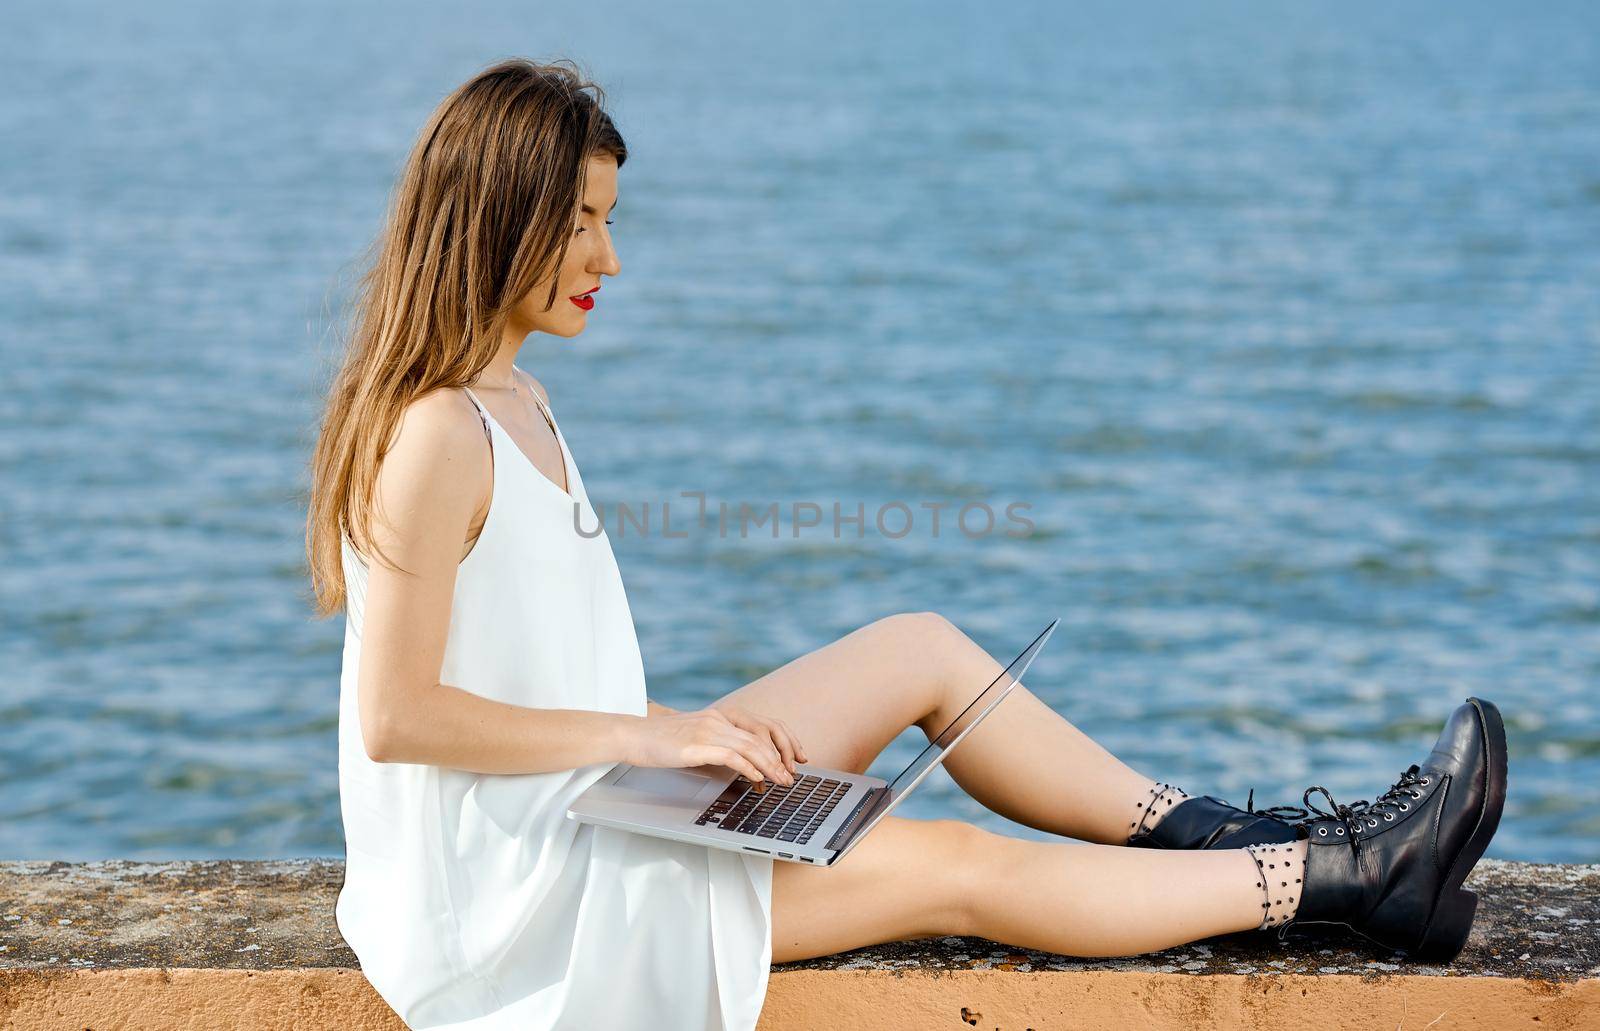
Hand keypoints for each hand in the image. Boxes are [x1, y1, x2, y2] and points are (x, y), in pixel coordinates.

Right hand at [621, 704, 807, 788]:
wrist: (633, 735)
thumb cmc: (662, 741)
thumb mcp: (697, 738)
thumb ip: (719, 744)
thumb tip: (742, 764)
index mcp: (721, 715)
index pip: (764, 724)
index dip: (785, 740)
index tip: (797, 758)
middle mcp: (718, 719)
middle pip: (762, 735)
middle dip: (782, 757)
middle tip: (792, 776)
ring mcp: (708, 730)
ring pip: (751, 746)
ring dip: (770, 766)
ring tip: (780, 781)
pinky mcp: (697, 745)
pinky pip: (731, 755)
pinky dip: (749, 767)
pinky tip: (756, 779)